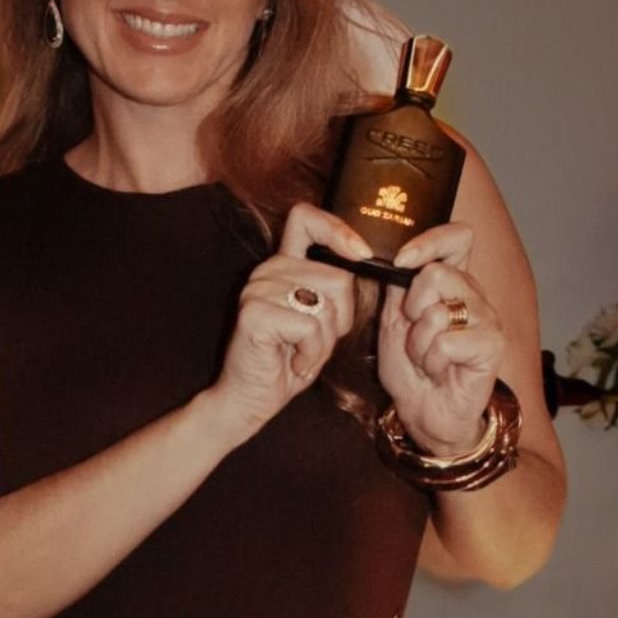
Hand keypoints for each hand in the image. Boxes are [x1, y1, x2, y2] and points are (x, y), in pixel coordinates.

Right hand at [209, 204, 371, 435]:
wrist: (250, 399)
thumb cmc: (289, 360)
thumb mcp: (320, 319)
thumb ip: (333, 289)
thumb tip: (367, 260)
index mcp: (283, 264)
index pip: (306, 218)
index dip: (338, 229)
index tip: (362, 254)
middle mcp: (267, 270)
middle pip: (337, 277)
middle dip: (340, 319)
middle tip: (313, 342)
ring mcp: (257, 289)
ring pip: (326, 306)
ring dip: (324, 342)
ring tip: (300, 353)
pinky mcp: (255, 313)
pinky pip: (310, 327)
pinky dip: (312, 354)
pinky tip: (293, 362)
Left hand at [376, 222, 505, 455]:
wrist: (426, 414)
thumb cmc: (412, 368)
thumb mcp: (394, 318)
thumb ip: (398, 283)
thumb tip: (390, 250)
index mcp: (453, 281)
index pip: (457, 237)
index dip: (429, 240)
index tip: (400, 260)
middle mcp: (475, 294)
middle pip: (437, 273)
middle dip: (412, 309)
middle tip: (416, 334)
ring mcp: (488, 318)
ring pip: (437, 312)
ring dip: (419, 342)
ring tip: (426, 359)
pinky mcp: (493, 345)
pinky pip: (446, 341)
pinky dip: (431, 361)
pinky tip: (440, 372)